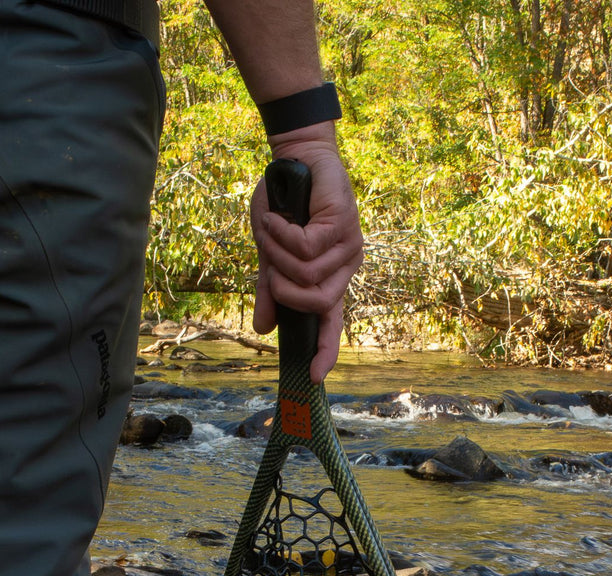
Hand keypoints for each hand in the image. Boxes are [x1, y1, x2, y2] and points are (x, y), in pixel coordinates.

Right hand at [251, 127, 362, 381]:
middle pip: (315, 301)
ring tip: (274, 229)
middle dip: (282, 287)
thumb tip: (262, 329)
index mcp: (330, 279)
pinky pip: (306, 247)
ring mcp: (349, 245)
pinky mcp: (344, 223)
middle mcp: (345, 266)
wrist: (292, 162)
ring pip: (307, 273)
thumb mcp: (271, 256)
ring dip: (278, 253)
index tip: (313, 376)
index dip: (324, 349)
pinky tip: (278, 217)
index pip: (332, 322)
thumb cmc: (283, 207)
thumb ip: (269, 291)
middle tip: (269, 262)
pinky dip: (282, 234)